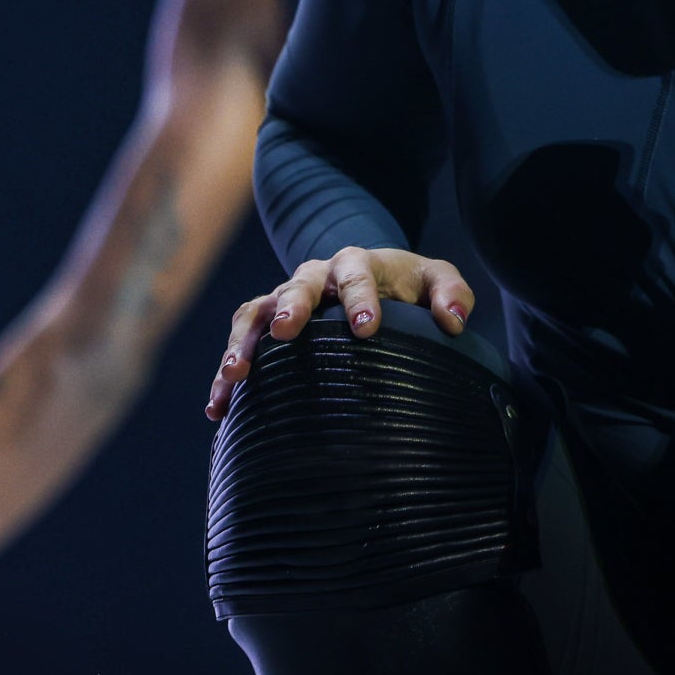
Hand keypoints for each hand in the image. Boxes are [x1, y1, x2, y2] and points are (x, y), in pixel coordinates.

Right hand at [206, 247, 476, 417]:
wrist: (374, 280)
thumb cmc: (409, 287)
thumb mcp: (435, 281)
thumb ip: (451, 293)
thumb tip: (455, 321)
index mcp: (358, 264)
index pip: (358, 275)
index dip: (361, 299)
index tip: (367, 329)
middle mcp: (315, 276)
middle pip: (298, 285)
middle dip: (293, 306)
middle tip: (288, 330)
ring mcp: (285, 299)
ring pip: (257, 313)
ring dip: (245, 341)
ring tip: (236, 373)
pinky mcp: (266, 326)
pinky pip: (242, 344)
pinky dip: (226, 376)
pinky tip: (219, 409)